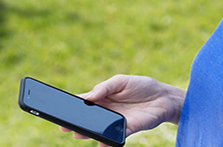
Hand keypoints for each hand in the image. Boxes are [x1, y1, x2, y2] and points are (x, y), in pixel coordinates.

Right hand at [59, 75, 186, 145]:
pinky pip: (115, 137)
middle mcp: (106, 111)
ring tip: (78, 134)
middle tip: (64, 126)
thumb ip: (104, 87)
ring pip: (98, 130)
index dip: (70, 106)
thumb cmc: (142, 86)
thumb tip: (88, 97)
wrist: (164, 97)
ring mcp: (116, 121)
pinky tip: (101, 143)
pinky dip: (107, 142)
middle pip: (86, 119)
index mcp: (102, 97)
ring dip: (88, 133)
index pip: (82, 103)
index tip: (58, 108)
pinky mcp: (128, 129)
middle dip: (74, 123)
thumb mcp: (121, 81)